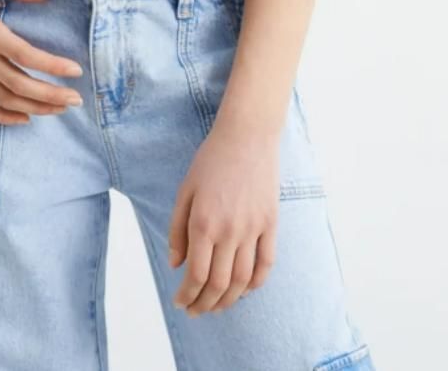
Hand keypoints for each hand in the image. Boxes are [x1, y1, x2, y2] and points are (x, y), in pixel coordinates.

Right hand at [0, 0, 83, 123]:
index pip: (26, 55)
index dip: (53, 66)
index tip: (76, 71)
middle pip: (20, 84)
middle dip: (51, 95)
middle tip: (76, 100)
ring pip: (5, 99)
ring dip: (34, 108)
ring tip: (59, 109)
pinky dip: (5, 116)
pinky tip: (25, 119)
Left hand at [168, 119, 279, 314]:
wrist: (246, 137)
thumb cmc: (210, 161)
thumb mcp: (185, 191)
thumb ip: (177, 230)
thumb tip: (176, 265)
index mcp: (203, 223)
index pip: (196, 275)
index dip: (187, 296)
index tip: (180, 303)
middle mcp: (229, 231)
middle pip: (218, 284)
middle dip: (205, 304)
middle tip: (196, 311)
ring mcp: (253, 229)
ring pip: (242, 280)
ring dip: (228, 300)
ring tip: (216, 307)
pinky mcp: (271, 224)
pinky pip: (266, 264)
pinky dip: (255, 284)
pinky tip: (243, 291)